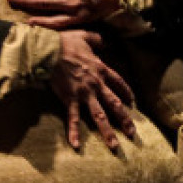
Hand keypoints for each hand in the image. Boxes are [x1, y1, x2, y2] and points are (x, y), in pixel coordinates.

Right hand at [50, 30, 135, 150]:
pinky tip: (75, 145)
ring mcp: (84, 94)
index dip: (126, 93)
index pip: (119, 83)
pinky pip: (73, 118)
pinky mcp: (70, 99)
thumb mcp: (84, 35)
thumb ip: (95, 39)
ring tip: (115, 146)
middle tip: (132, 134)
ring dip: (107, 132)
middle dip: (125, 120)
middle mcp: (96, 85)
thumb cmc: (65, 42)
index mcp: (101, 69)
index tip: (132, 102)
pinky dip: (74, 132)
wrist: (49, 51)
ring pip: (100, 116)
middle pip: (115, 105)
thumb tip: (102, 39)